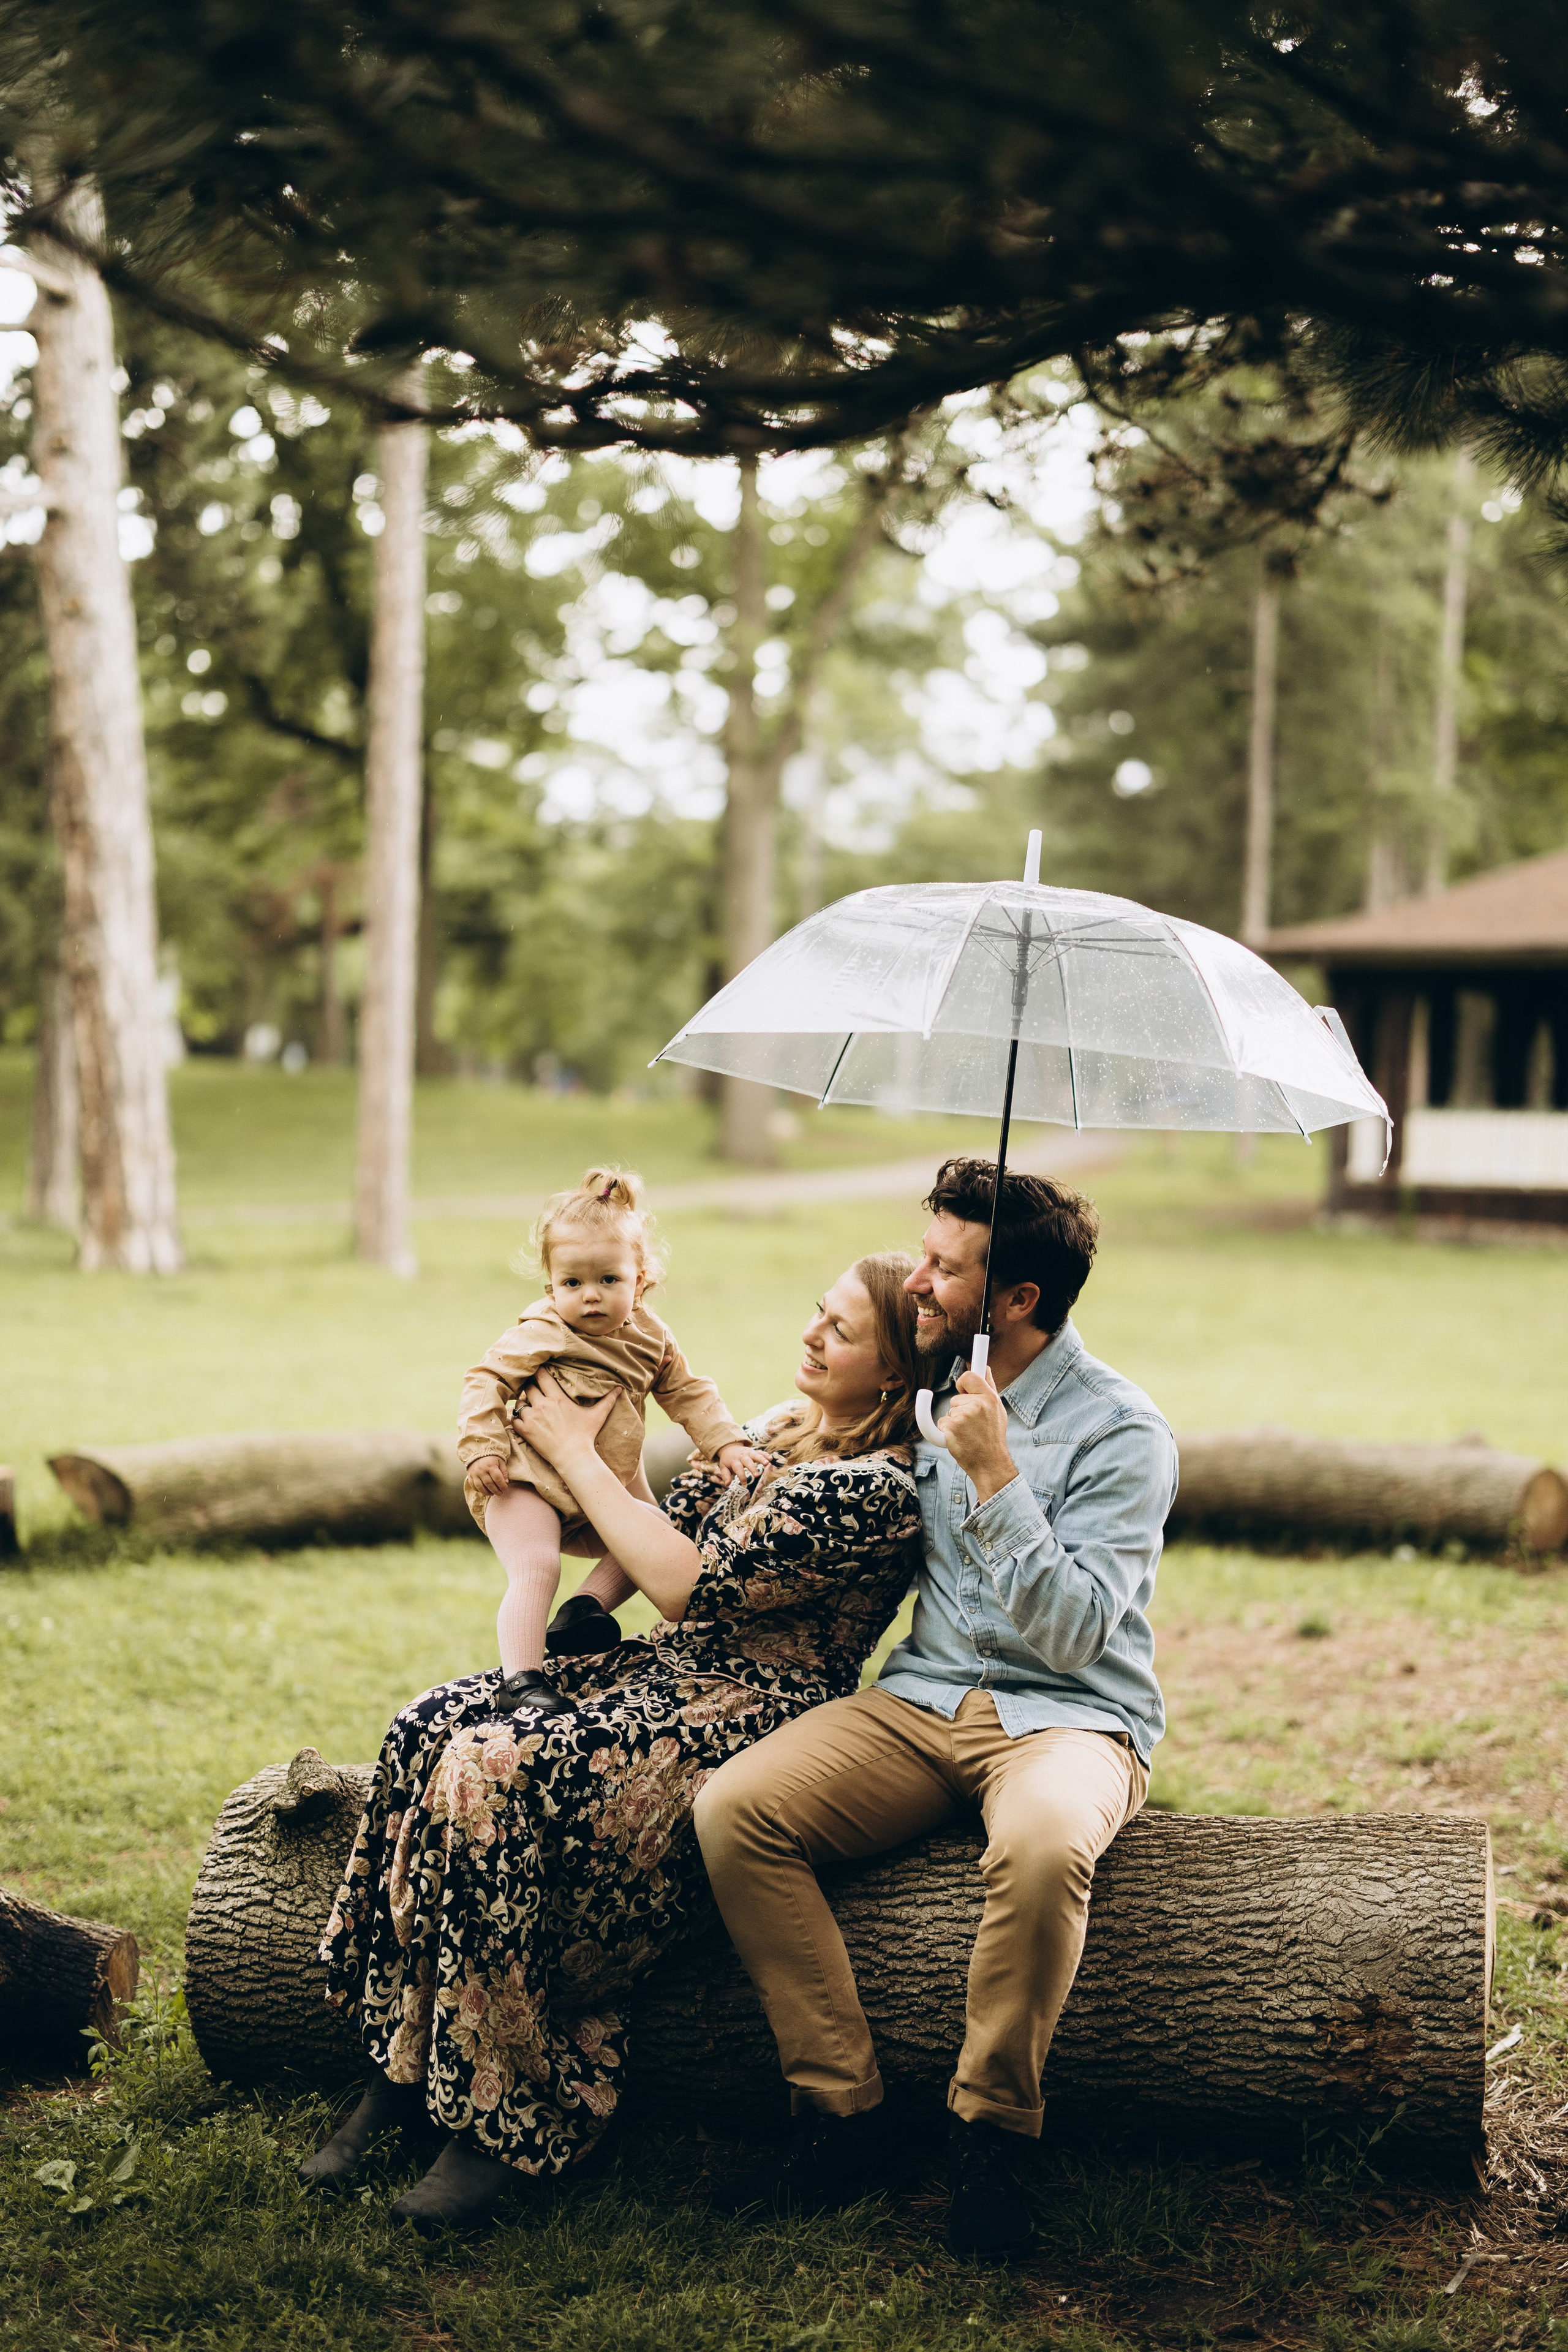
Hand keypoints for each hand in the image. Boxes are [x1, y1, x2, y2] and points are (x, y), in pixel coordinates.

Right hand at [468, 1454, 510, 1497]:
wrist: (477, 1453)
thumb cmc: (491, 1458)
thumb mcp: (500, 1461)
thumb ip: (504, 1472)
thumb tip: (505, 1482)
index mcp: (490, 1465)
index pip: (497, 1478)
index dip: (502, 1485)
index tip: (505, 1488)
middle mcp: (481, 1470)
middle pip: (489, 1484)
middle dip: (496, 1491)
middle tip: (500, 1493)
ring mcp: (474, 1473)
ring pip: (481, 1487)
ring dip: (487, 1492)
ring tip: (493, 1494)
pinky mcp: (470, 1476)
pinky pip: (474, 1486)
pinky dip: (479, 1491)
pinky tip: (485, 1491)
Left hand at [514, 1368, 617, 1473]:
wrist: (573, 1456)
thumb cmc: (585, 1435)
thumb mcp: (597, 1415)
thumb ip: (607, 1400)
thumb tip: (620, 1389)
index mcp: (557, 1398)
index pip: (542, 1376)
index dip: (538, 1372)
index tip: (538, 1372)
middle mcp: (542, 1405)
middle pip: (528, 1386)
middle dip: (528, 1386)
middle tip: (531, 1388)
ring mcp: (532, 1418)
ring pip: (519, 1403)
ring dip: (521, 1402)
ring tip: (526, 1404)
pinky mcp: (526, 1431)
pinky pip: (514, 1420)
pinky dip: (515, 1418)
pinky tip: (521, 1419)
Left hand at [713, 1440, 768, 1486]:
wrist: (730, 1448)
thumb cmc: (728, 1461)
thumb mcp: (724, 1467)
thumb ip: (725, 1475)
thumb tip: (727, 1484)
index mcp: (734, 1461)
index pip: (738, 1468)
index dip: (741, 1476)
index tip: (744, 1483)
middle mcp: (742, 1456)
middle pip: (748, 1461)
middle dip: (752, 1468)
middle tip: (757, 1475)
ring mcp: (749, 1453)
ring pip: (755, 1455)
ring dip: (761, 1459)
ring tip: (767, 1463)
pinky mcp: (754, 1451)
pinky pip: (760, 1452)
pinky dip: (765, 1454)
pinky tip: (771, 1458)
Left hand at [942, 1368, 1017, 1503]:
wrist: (990, 1463)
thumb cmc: (992, 1437)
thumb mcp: (997, 1410)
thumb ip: (989, 1387)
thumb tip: (986, 1367)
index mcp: (990, 1398)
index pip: (970, 1376)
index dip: (963, 1382)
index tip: (960, 1385)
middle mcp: (978, 1404)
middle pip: (956, 1398)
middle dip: (960, 1410)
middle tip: (973, 1425)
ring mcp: (964, 1415)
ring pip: (949, 1411)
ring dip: (954, 1422)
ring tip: (969, 1434)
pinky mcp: (952, 1426)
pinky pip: (942, 1422)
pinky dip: (947, 1431)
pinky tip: (959, 1439)